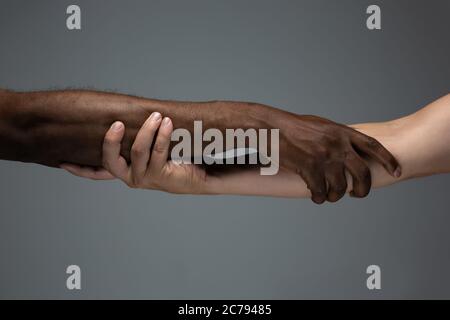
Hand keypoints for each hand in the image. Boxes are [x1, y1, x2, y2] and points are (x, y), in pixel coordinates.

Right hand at [61, 112, 208, 193]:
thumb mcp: (151, 148)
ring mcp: (144, 178)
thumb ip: (136, 138)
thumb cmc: (173, 158)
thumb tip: (125, 114)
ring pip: (138, 150)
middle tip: (118, 122)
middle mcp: (130, 177)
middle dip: (111, 140)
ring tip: (157, 116)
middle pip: (110, 160)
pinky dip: (161, 135)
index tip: (62, 162)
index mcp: (125, 171)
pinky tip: (167, 123)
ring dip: (148, 129)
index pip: (97, 173)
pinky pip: (157, 151)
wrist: (198, 175)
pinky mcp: (159, 176)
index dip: (80, 170)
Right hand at [276, 113, 400, 203]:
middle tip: (357, 194)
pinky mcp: (310, 169)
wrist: (272, 127)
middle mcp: (338, 145)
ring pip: (340, 188)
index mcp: (342, 132)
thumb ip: (336, 137)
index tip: (397, 172)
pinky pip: (320, 192)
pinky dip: (318, 197)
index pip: (373, 146)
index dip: (388, 160)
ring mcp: (324, 158)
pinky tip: (315, 196)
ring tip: (328, 196)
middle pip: (363, 173)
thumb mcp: (320, 126)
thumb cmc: (292, 127)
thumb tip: (347, 149)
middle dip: (363, 189)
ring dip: (335, 196)